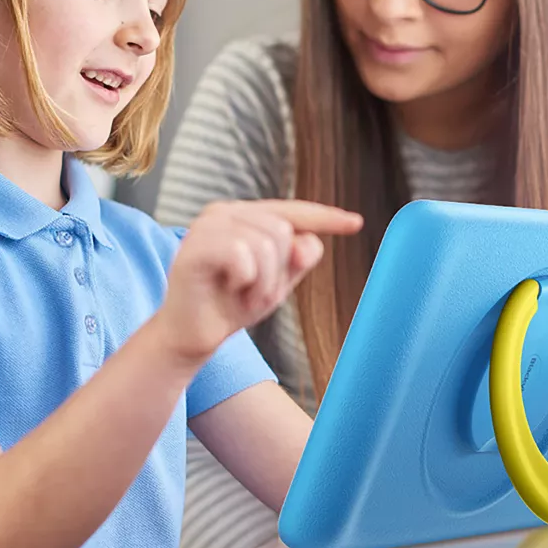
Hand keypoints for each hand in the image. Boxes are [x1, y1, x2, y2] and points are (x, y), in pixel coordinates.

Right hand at [158, 200, 362, 362]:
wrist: (193, 335)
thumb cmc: (230, 305)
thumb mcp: (277, 282)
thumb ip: (298, 259)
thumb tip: (311, 243)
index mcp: (244, 216)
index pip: (292, 212)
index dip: (325, 217)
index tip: (355, 222)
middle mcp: (224, 212)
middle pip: (282, 230)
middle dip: (278, 271)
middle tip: (253, 292)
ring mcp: (206, 226)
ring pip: (266, 243)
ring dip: (261, 281)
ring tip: (240, 293)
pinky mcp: (194, 246)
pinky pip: (243, 256)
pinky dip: (245, 280)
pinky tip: (228, 289)